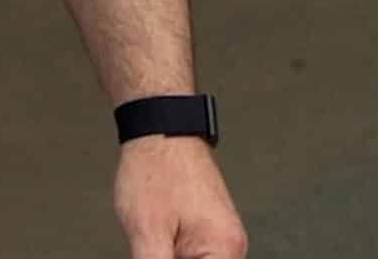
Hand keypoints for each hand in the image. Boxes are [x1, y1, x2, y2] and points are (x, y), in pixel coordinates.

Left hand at [114, 136, 246, 257]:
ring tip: (153, 241)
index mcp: (224, 250)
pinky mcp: (209, 231)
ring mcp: (221, 238)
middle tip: (152, 247)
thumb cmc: (157, 168)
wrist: (159, 130)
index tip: (157, 257)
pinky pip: (195, 256)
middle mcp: (230, 246)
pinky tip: (156, 245)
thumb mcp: (147, 233)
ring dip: (169, 258)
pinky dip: (172, 255)